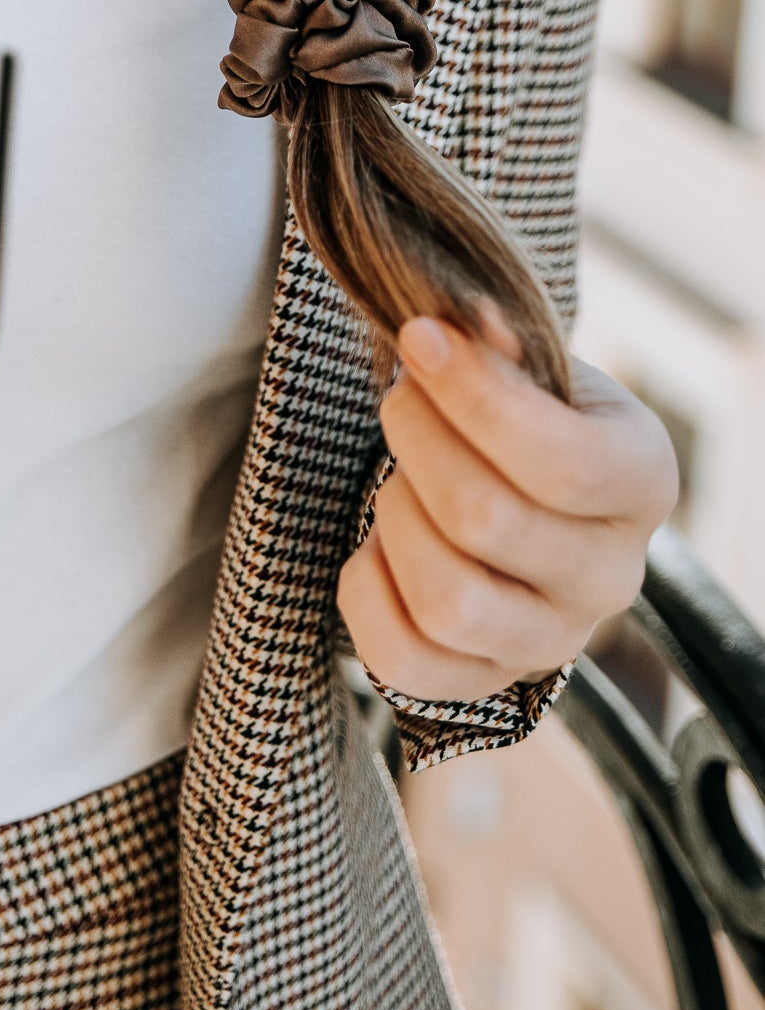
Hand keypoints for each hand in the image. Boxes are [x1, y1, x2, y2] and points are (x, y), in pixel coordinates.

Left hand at [336, 316, 679, 703]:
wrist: (518, 487)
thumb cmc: (524, 417)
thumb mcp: (531, 366)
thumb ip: (500, 345)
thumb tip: (464, 325)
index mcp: (642, 481)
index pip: (563, 461)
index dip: (472, 396)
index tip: (417, 339)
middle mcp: (614, 576)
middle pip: (486, 521)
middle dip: (417, 440)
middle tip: (399, 399)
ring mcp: (552, 641)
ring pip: (447, 600)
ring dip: (394, 517)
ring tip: (396, 476)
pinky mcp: (483, 684)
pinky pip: (403, 661)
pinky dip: (366, 590)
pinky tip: (376, 544)